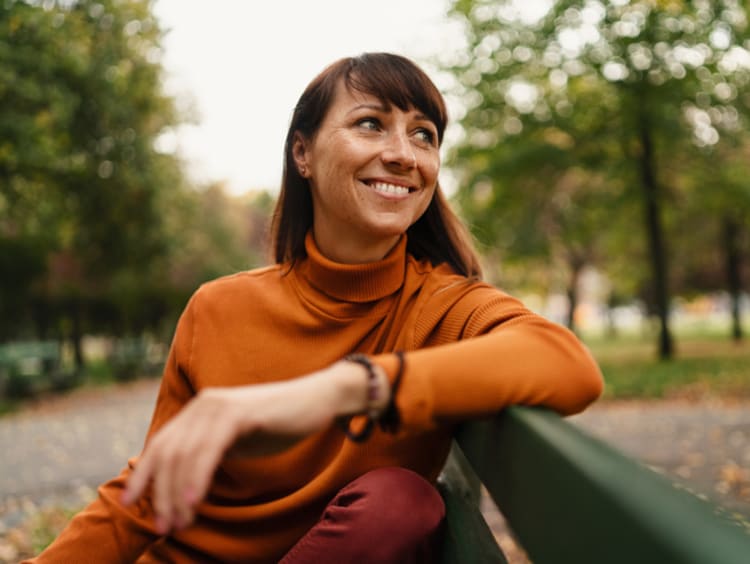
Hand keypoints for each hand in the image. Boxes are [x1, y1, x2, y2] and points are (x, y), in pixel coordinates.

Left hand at [121, 361, 388, 533]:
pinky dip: (198, 477)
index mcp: (197, 410)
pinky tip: (196, 501)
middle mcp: (202, 404)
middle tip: (165, 527)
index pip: (159, 445)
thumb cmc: (277, 424)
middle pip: (167, 455)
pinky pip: (209, 449)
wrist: (316, 400)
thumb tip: (180, 488)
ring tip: (181, 523)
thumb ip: (208, 454)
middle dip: (161, 495)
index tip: (131, 505)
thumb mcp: (235, 440)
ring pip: (185, 455)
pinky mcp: (238, 413)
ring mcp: (219, 406)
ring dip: (178, 494)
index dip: (143, 476)